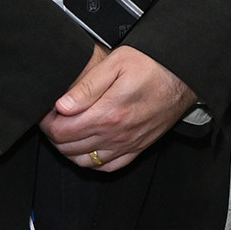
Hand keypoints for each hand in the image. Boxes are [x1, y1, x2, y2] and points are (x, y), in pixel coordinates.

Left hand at [40, 45, 198, 172]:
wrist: (185, 73)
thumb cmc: (152, 63)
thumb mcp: (117, 62)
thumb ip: (87, 86)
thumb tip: (62, 106)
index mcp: (108, 112)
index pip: (62, 130)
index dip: (47, 122)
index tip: (46, 112)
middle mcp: (117, 134)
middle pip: (70, 148)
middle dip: (54, 135)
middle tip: (53, 119)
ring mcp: (128, 144)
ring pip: (85, 161)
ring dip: (69, 150)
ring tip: (67, 132)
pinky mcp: (139, 148)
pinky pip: (108, 167)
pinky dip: (92, 162)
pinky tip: (89, 147)